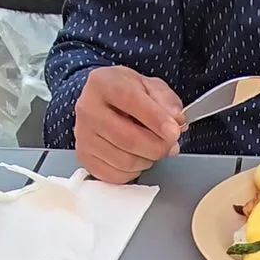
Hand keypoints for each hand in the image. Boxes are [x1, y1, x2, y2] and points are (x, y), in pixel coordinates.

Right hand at [74, 66, 185, 183]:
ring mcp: (83, 136)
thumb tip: (175, 120)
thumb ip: (166, 101)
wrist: (104, 103)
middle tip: (170, 145)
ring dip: (148, 160)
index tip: (173, 132)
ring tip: (153, 148)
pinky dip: (135, 171)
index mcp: (103, 83)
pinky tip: (138, 157)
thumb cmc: (127, 94)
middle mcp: (87, 109)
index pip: (130, 101)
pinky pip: (117, 175)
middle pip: (127, 138)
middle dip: (157, 146)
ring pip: (124, 161)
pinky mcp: (85, 158)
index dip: (155, 119)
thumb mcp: (150, 86)